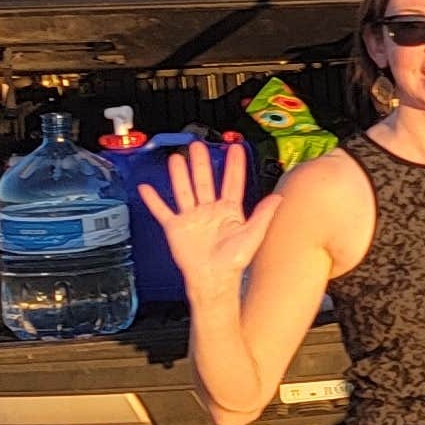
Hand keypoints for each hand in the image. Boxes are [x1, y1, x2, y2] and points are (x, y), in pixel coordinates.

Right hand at [136, 142, 279, 292]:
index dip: (234, 165)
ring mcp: (192, 218)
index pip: (232, 182)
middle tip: (198, 145)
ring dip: (179, 175)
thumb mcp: (253, 235)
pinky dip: (153, 200)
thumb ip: (263, 214)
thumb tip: (278, 197)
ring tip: (176, 158)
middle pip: (204, 181)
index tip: (235, 148)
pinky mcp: (175, 228)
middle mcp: (209, 211)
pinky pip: (162, 211)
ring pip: (184, 190)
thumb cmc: (233, 261)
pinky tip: (146, 188)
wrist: (213, 280)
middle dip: (201, 163)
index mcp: (229, 211)